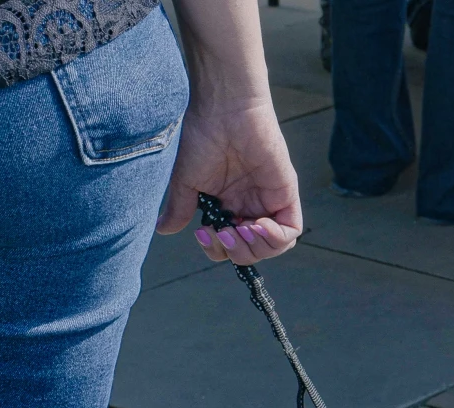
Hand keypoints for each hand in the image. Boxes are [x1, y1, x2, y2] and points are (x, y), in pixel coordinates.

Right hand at [159, 97, 301, 263]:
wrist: (222, 109)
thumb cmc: (201, 136)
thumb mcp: (185, 180)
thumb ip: (179, 208)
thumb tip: (163, 230)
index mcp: (225, 205)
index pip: (228, 246)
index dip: (217, 250)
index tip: (203, 233)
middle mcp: (248, 206)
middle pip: (251, 251)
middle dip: (237, 252)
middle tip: (224, 233)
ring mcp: (268, 200)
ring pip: (273, 246)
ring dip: (255, 248)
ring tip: (240, 230)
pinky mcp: (286, 193)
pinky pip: (291, 230)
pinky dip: (276, 238)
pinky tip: (258, 225)